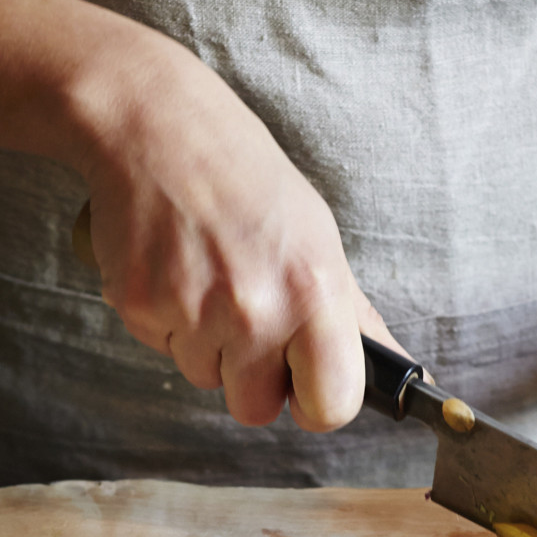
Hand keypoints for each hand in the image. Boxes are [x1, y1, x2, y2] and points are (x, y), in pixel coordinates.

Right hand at [74, 50, 403, 430]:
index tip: (304, 384)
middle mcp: (256, 308)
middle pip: (255, 410)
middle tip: (246, 315)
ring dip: (206, 343)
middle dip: (250, 377)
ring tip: (208, 275)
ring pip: (203, 377)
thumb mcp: (318, 237)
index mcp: (315, 291)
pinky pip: (160, 348)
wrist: (159, 126)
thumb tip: (397, 368)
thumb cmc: (246, 178)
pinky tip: (175, 266)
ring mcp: (193, 310)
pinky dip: (165, 318)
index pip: (331, 406)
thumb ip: (352, 314)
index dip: (316, 402)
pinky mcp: (139, 306)